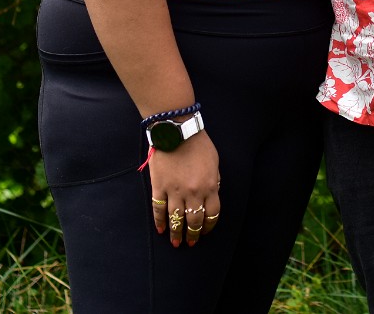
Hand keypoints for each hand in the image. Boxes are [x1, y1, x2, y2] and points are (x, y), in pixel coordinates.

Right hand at [149, 131, 220, 246]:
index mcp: (209, 186)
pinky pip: (159, 209)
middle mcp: (193, 192)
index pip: (212, 215)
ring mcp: (174, 191)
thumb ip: (215, 180)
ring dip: (176, 233)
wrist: (177, 130)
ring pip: (176, 219)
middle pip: (194, 221)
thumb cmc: (198, 144)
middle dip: (192, 235)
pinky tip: (161, 230)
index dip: (208, 226)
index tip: (205, 232)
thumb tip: (212, 195)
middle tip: (190, 242)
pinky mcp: (159, 187)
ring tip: (176, 243)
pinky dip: (159, 222)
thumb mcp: (214, 161)